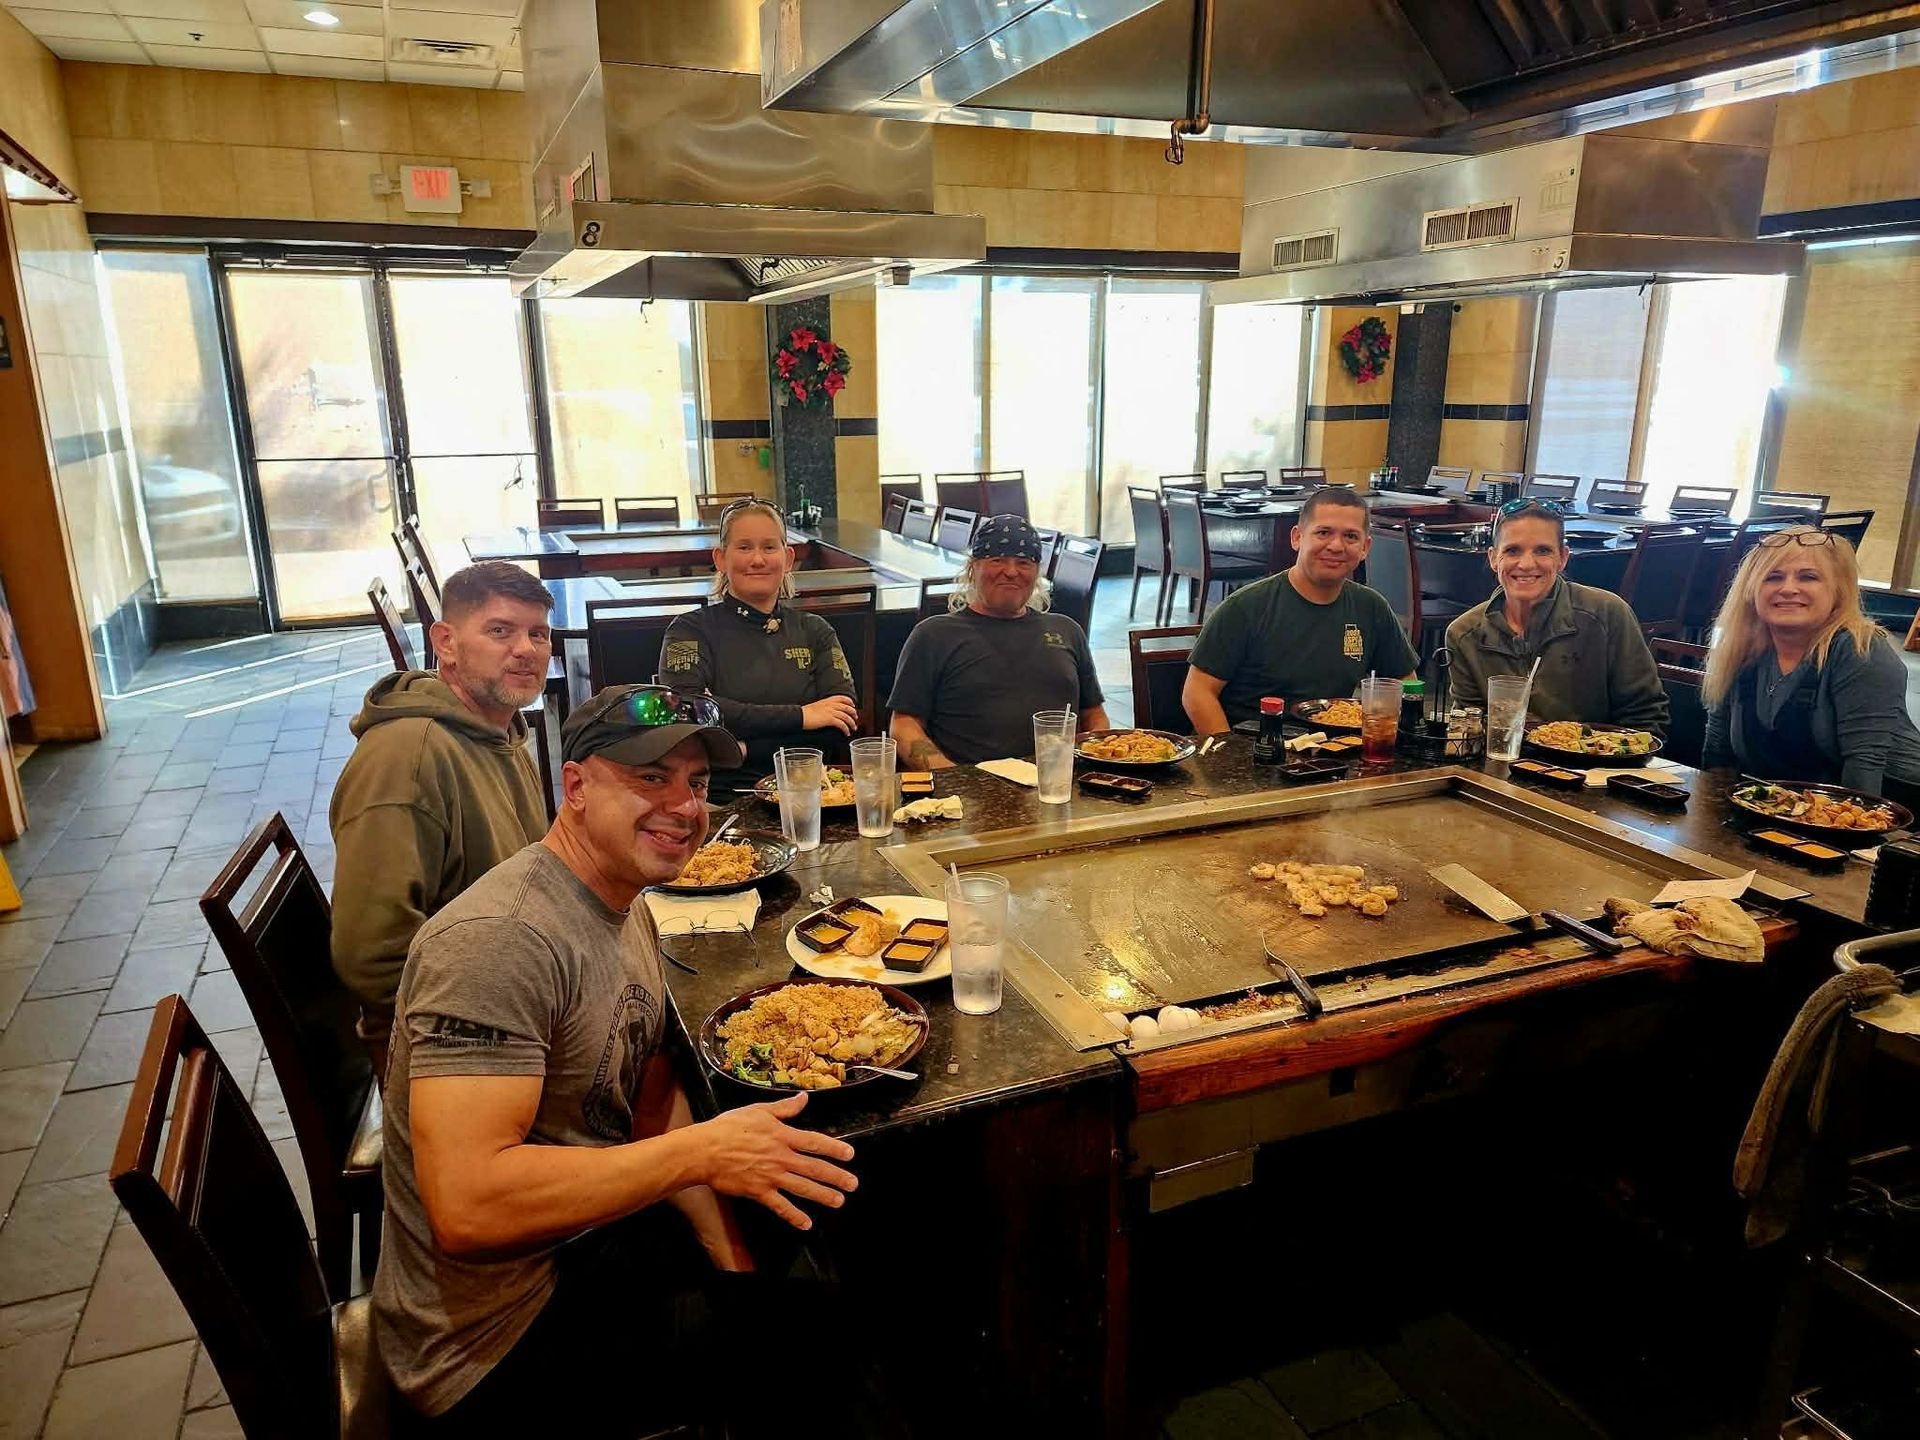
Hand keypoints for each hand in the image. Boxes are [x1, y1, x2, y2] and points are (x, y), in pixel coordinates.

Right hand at [694, 1093, 857, 1230]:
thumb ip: (784, 1108)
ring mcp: (771, 1176)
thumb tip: (803, 1098)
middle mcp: (781, 1157)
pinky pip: (780, 1206)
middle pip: (814, 1168)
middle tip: (853, 1183)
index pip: (815, 1143)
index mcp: (782, 1135)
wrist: (705, 1150)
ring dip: (823, 1195)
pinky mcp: (759, 1191)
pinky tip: (806, 1223)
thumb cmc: (728, 1127)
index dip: (834, 1148)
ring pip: (803, 1188)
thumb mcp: (758, 1110)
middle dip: (836, 1176)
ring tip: (838, 1201)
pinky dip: (794, 1215)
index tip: (849, 1155)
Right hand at [802, 696, 859, 734]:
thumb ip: (825, 707)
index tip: (853, 705)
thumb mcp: (816, 706)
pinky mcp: (829, 719)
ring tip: (853, 728)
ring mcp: (831, 712)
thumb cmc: (805, 712)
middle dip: (853, 714)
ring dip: (852, 723)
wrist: (800, 716)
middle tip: (855, 719)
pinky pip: (842, 724)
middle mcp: (831, 705)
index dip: (849, 702)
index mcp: (828, 700)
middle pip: (847, 708)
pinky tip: (846, 733)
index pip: (842, 698)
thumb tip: (829, 712)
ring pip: (846, 717)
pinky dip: (846, 729)